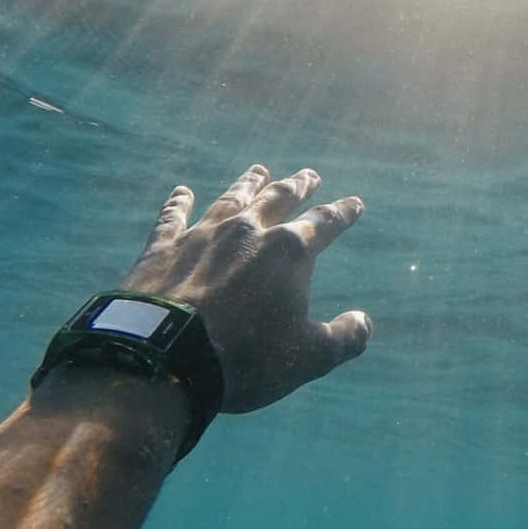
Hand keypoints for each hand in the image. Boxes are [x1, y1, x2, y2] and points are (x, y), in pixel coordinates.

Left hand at [121, 165, 370, 412]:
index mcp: (290, 251)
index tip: (355, 204)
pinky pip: (173, 217)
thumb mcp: (309, 357)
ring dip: (248, 184)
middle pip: (279, 198)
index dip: (343, 213)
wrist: (166, 358)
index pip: (325, 223)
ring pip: (232, 198)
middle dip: (298, 186)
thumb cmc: (246, 358)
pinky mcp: (163, 248)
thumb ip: (345, 337)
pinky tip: (181, 191)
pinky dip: (179, 203)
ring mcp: (202, 235)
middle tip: (309, 175)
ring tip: (259, 170)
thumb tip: (364, 322)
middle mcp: (248, 231)